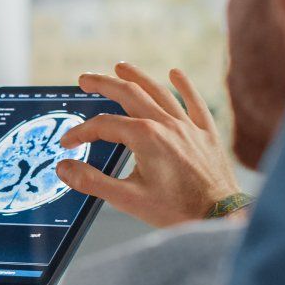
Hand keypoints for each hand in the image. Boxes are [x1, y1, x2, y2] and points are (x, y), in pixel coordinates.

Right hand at [56, 63, 243, 227]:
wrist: (220, 217)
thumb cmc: (177, 210)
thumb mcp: (127, 199)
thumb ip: (92, 181)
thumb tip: (65, 168)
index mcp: (145, 137)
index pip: (104, 125)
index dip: (81, 132)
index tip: (68, 143)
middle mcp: (167, 125)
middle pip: (129, 94)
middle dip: (104, 84)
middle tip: (85, 80)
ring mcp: (188, 127)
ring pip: (159, 92)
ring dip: (137, 77)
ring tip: (120, 67)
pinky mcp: (206, 134)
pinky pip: (195, 102)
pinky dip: (185, 86)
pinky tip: (176, 73)